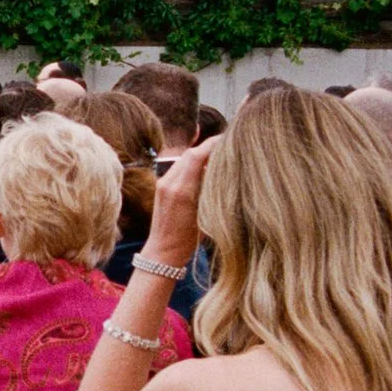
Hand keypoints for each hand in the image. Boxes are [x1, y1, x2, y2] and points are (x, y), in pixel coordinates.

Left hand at [145, 137, 217, 267]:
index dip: (213, 144)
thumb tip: (226, 170)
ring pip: (185, 159)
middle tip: (230, 145)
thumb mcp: (207, 215)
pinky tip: (208, 168)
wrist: (163, 251)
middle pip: (191, 154)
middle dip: (210, 147)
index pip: (197, 156)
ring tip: (222, 155)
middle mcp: (169, 183)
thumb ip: (212, 191)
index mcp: (181, 190)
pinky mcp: (161, 186)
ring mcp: (163, 184)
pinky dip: (194, 164)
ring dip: (202, 155)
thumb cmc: (189, 239)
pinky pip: (180, 168)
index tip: (230, 139)